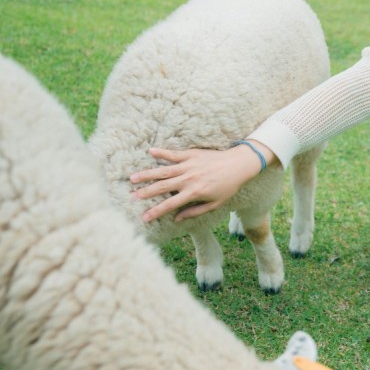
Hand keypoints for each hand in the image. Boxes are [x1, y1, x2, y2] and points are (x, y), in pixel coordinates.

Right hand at [129, 141, 274, 221]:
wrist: (239, 164)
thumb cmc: (228, 186)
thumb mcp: (215, 204)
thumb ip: (195, 211)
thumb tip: (177, 218)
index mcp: (194, 193)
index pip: (170, 204)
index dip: (155, 212)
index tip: (143, 217)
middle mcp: (188, 179)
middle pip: (162, 187)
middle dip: (145, 192)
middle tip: (131, 196)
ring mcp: (189, 165)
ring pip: (163, 170)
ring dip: (147, 174)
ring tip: (132, 177)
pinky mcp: (191, 154)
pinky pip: (173, 154)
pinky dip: (161, 152)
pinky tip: (150, 151)